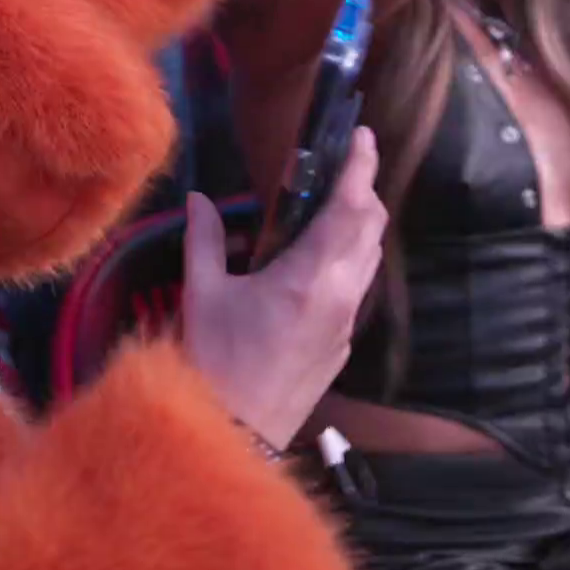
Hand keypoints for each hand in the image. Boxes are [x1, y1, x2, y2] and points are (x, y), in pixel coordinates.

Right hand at [181, 128, 387, 448]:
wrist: (237, 434)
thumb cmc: (215, 361)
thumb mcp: (202, 295)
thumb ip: (205, 240)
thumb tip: (199, 199)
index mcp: (309, 276)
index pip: (350, 207)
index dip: (361, 166)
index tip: (362, 135)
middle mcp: (340, 295)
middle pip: (370, 227)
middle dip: (363, 189)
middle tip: (344, 163)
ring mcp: (347, 323)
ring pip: (369, 258)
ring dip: (359, 224)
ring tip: (332, 204)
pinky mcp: (343, 346)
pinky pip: (358, 287)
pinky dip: (350, 258)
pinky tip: (318, 258)